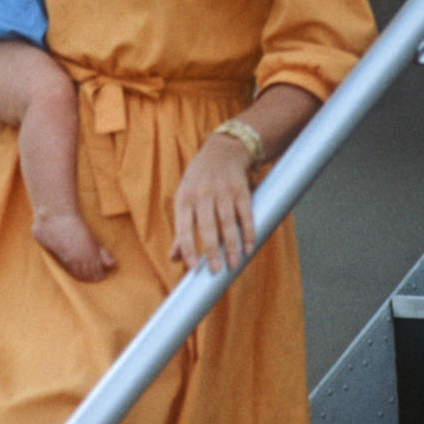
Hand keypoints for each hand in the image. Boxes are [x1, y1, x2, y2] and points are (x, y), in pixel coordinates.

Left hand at [170, 134, 255, 273]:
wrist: (222, 152)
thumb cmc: (198, 183)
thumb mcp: (184, 200)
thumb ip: (181, 230)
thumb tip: (174, 258)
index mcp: (184, 199)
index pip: (184, 228)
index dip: (188, 248)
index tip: (193, 268)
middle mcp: (202, 195)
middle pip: (207, 227)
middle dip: (212, 251)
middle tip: (217, 271)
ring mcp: (223, 192)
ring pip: (227, 223)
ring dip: (231, 245)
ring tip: (233, 264)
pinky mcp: (241, 190)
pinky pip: (245, 215)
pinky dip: (248, 232)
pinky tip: (248, 248)